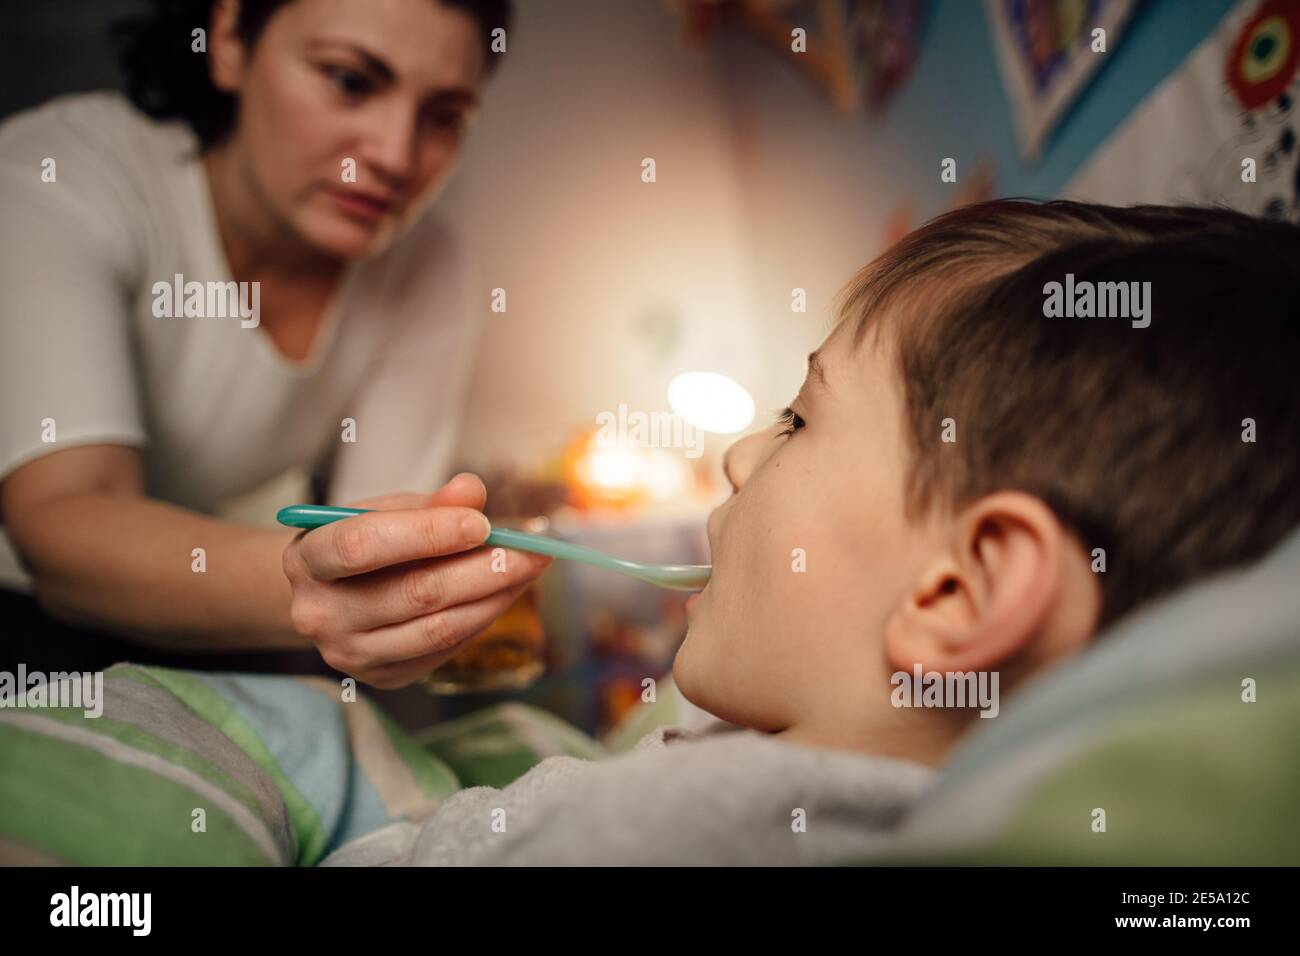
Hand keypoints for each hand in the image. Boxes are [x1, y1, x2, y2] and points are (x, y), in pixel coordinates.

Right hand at [281, 473, 551, 687]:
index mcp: (307, 558)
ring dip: (495, 597)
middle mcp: (320, 614)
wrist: (329, 595)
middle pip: (414, 594)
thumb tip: (472, 491)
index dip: (427, 533)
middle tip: (534, 550)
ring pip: (438, 628)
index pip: (364, 545)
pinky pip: (445, 649)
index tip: (482, 523)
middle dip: (484, 569)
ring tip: (530, 569)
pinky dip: (482, 617)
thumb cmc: (361, 541)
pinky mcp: (382, 678)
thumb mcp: (383, 511)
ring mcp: (349, 654)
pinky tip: (504, 593)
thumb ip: (428, 503)